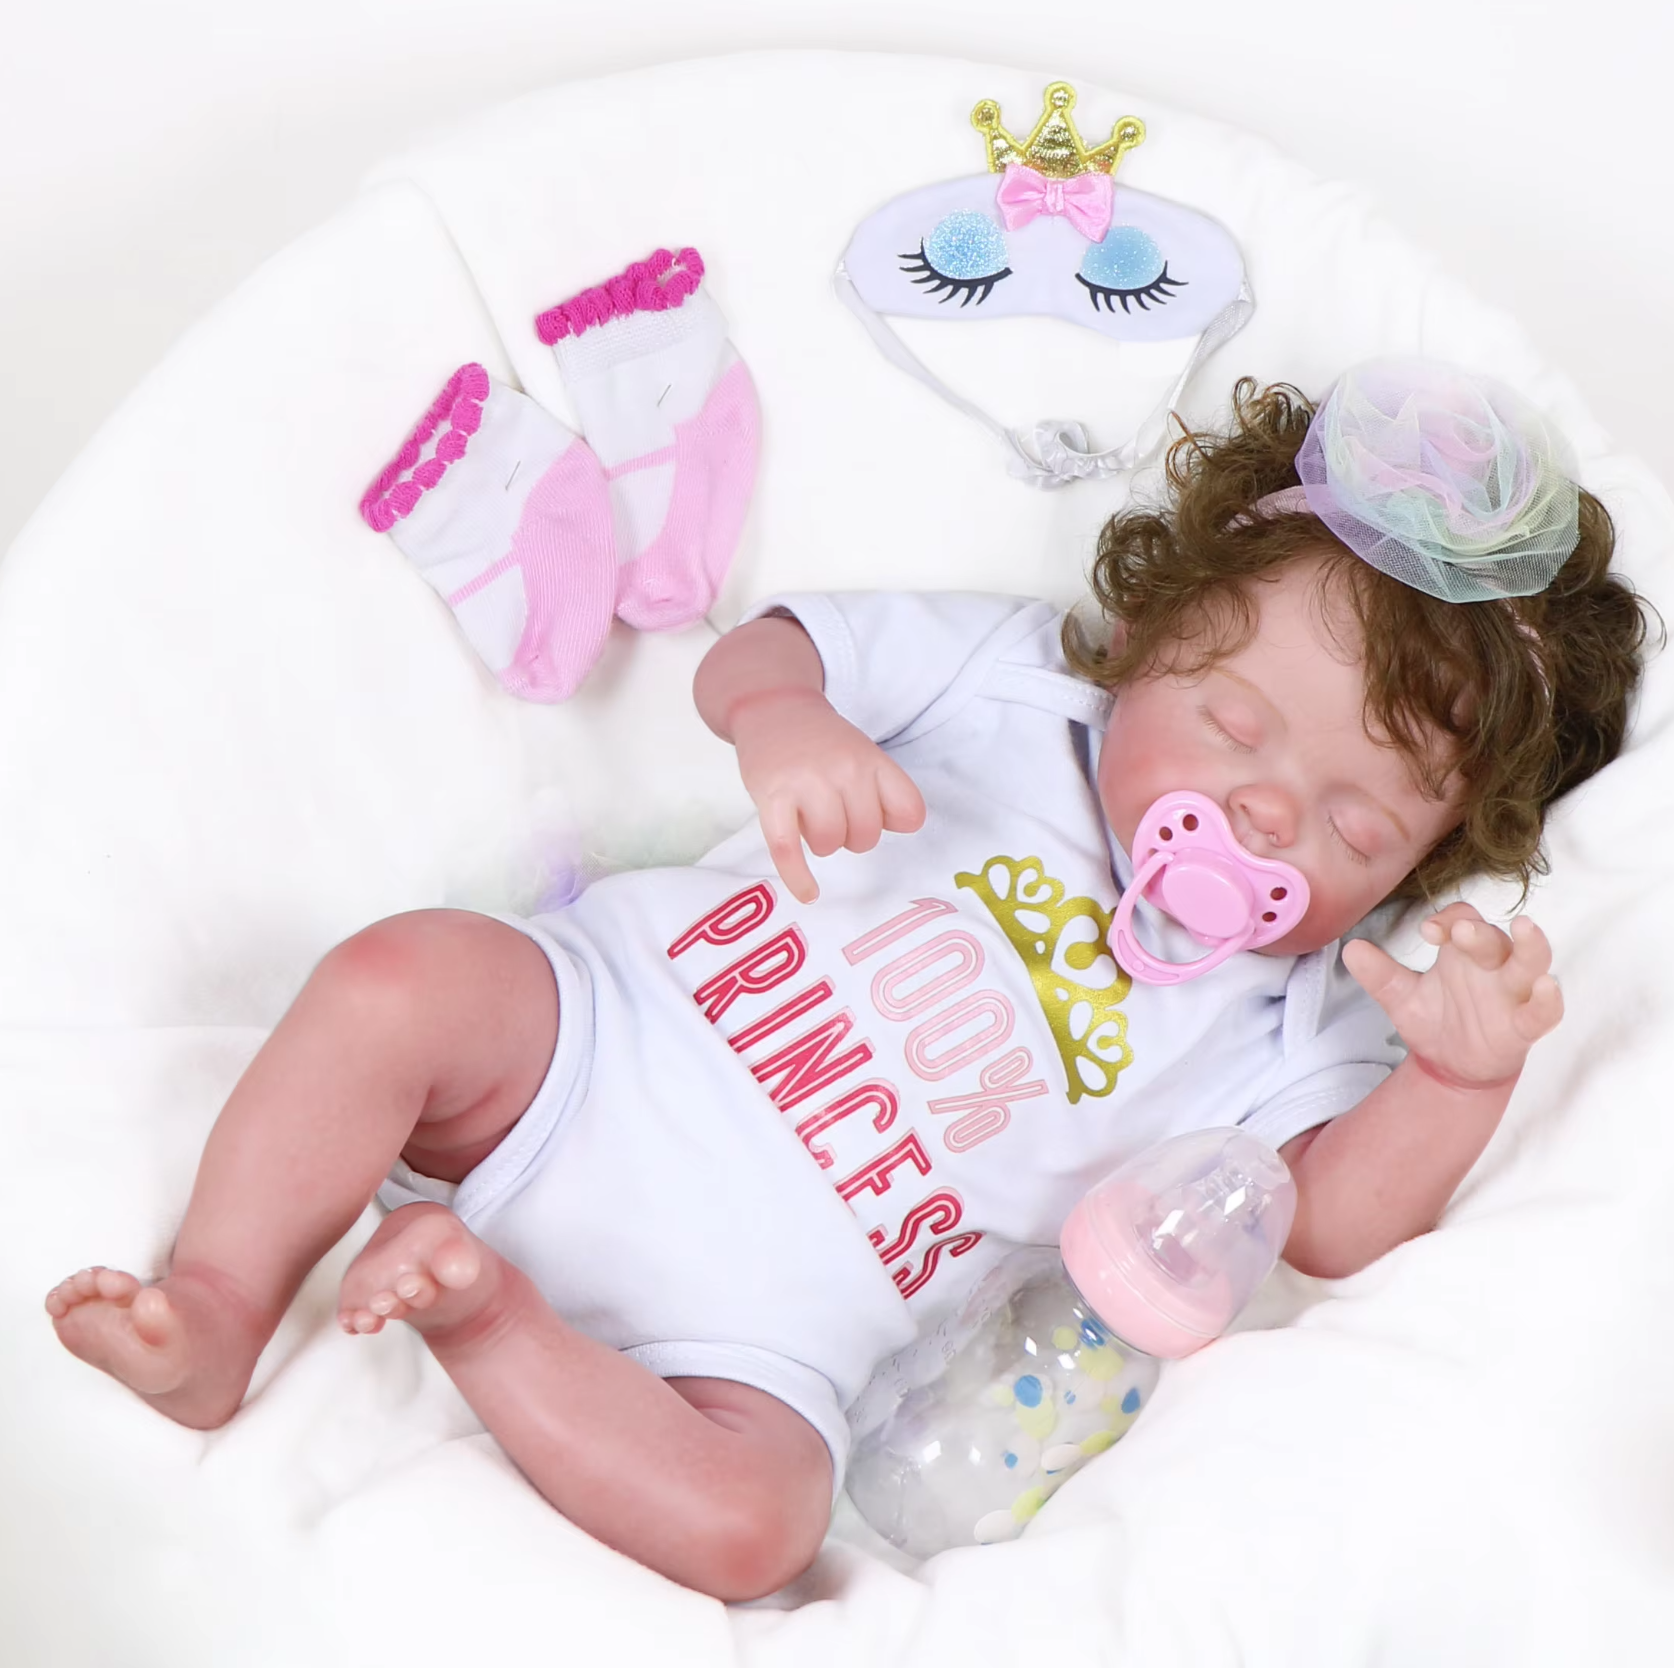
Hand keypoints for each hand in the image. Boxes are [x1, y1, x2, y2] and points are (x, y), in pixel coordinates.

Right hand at [729, 688, 926, 903]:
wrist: (772, 704)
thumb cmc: (821, 741)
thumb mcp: (864, 752)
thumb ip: (885, 788)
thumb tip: (899, 826)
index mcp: (872, 761)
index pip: (909, 813)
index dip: (892, 822)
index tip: (874, 812)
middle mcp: (844, 771)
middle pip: (866, 836)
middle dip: (851, 836)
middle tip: (833, 813)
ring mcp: (806, 784)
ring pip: (829, 844)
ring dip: (821, 842)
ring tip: (809, 819)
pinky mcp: (772, 798)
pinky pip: (788, 849)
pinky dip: (798, 877)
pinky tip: (808, 893)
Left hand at [1341, 902, 1562, 1088]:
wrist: (1452, 1067)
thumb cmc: (1435, 1021)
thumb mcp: (1400, 998)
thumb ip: (1379, 974)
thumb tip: (1350, 949)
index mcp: (1462, 953)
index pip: (1463, 919)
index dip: (1449, 919)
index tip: (1427, 931)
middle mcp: (1492, 966)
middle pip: (1494, 937)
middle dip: (1479, 931)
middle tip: (1460, 929)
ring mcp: (1512, 994)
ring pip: (1531, 962)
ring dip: (1530, 946)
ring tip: (1525, 927)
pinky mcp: (1524, 1026)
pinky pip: (1544, 1011)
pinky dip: (1548, 999)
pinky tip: (1546, 986)